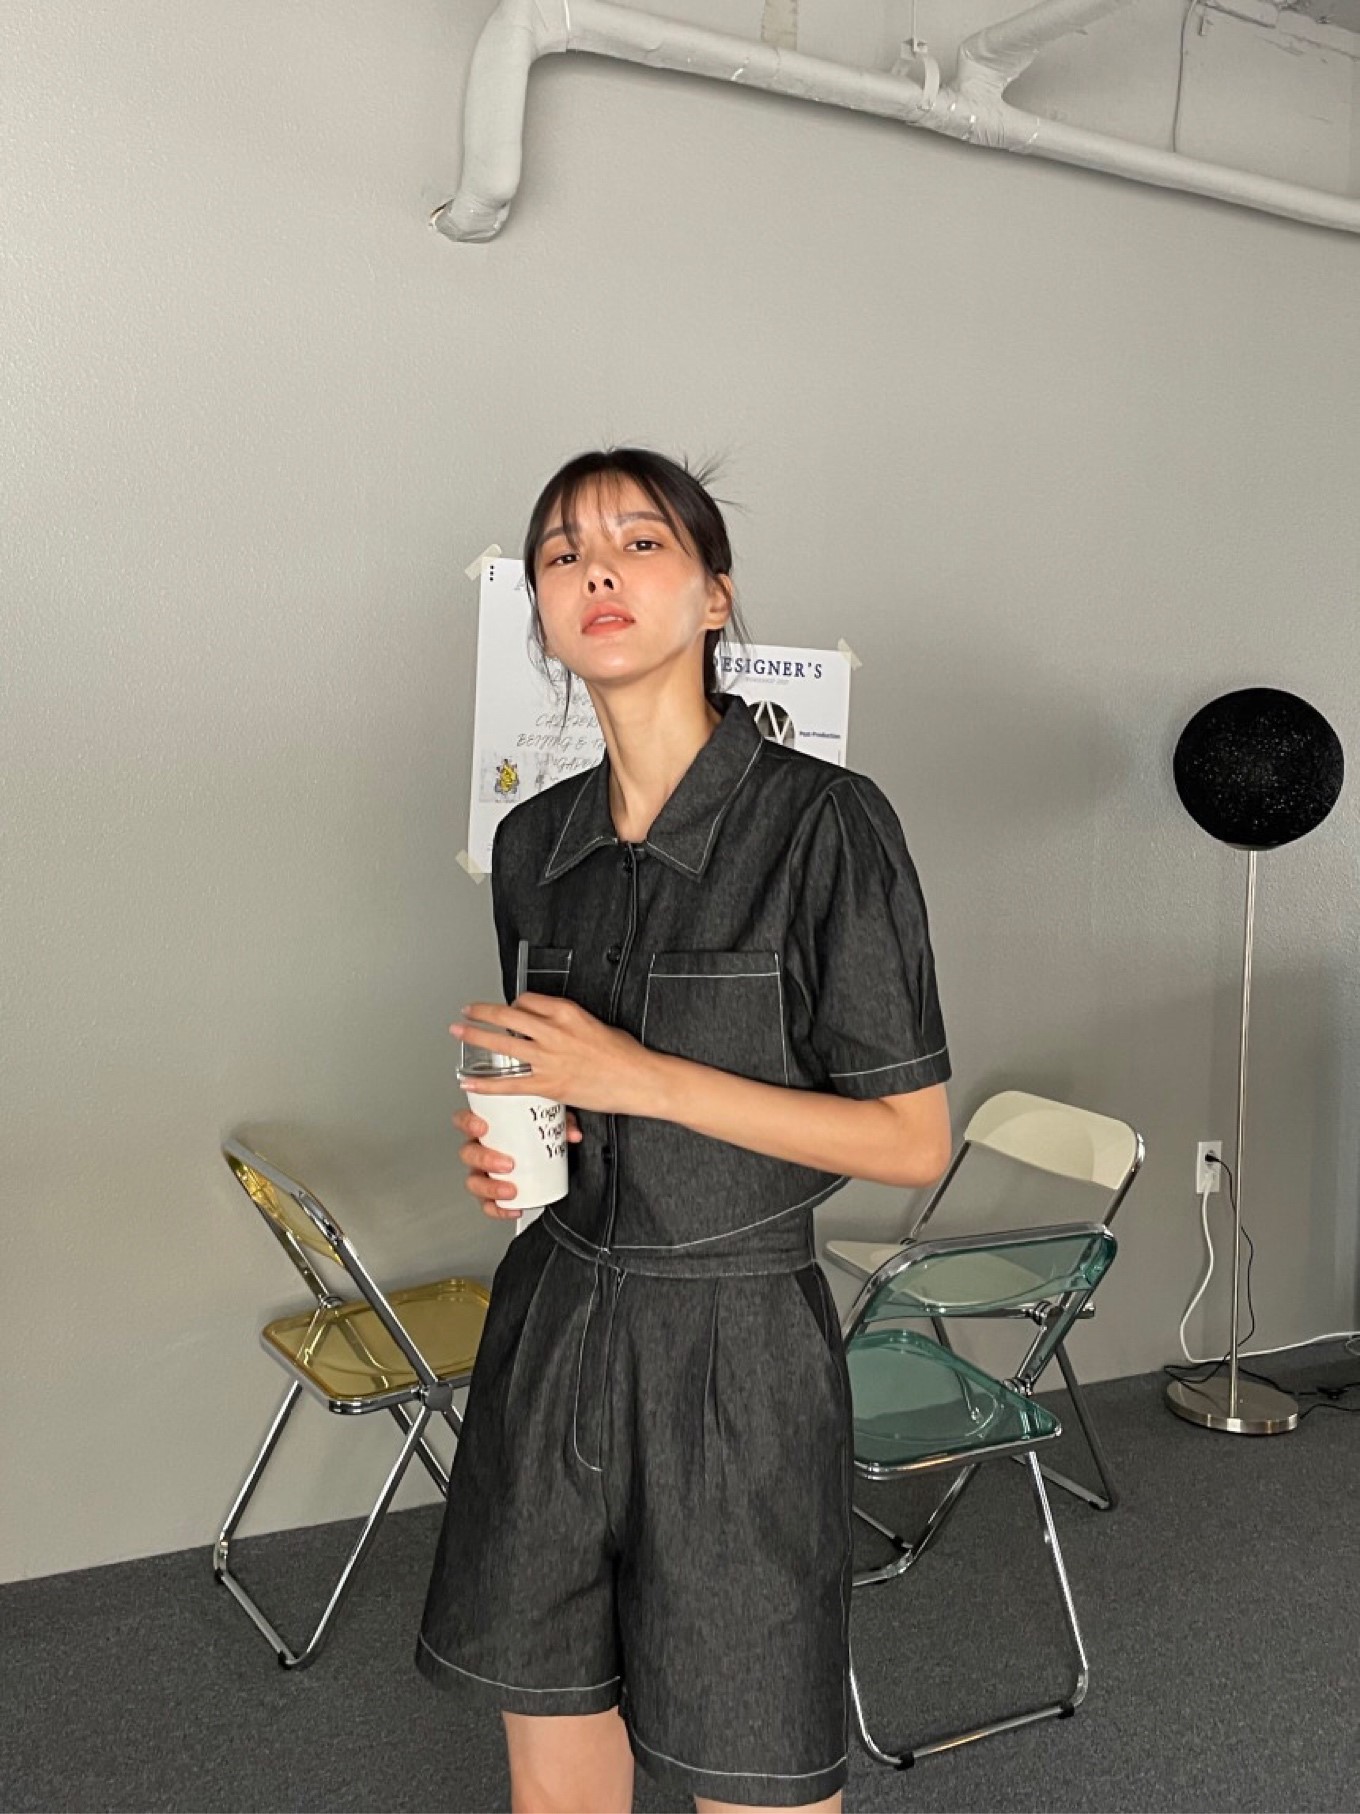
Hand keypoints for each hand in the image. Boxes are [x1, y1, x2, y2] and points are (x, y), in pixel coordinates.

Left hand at [452, 993, 661, 1118]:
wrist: (639, 1079)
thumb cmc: (625, 1055)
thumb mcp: (596, 1025)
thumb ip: (570, 1025)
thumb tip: (554, 1031)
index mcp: (566, 1011)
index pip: (526, 1000)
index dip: (513, 1005)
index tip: (509, 1011)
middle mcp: (553, 1031)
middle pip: (506, 1015)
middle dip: (481, 1012)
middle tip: (467, 1011)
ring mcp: (548, 1058)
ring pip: (502, 1043)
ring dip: (475, 1036)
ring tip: (459, 1032)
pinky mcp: (548, 1084)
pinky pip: (509, 1083)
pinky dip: (485, 1083)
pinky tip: (470, 1081)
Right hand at [454, 1104, 583, 1220]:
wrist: (551, 1160)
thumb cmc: (540, 1132)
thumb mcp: (553, 1120)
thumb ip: (564, 1121)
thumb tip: (572, 1134)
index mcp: (488, 1127)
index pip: (465, 1120)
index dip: (468, 1123)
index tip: (483, 1127)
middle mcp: (482, 1149)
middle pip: (468, 1153)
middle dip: (485, 1159)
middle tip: (507, 1163)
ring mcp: (485, 1172)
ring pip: (474, 1181)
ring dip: (490, 1187)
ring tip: (511, 1190)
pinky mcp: (494, 1193)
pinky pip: (489, 1205)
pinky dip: (499, 1209)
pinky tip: (514, 1208)